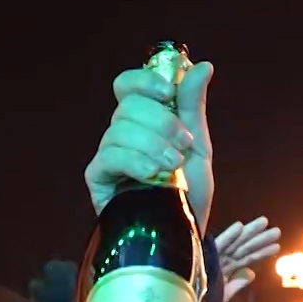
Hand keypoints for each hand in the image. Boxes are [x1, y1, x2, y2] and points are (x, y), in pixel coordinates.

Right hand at [84, 60, 213, 226]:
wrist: (185, 235)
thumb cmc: (190, 194)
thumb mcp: (198, 147)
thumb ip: (192, 107)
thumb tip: (203, 66)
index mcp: (143, 121)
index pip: (127, 86)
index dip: (144, 82)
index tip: (168, 92)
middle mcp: (122, 135)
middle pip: (127, 106)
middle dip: (161, 121)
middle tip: (184, 143)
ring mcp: (109, 157)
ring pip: (119, 130)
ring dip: (152, 144)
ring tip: (174, 166)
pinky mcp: (99, 179)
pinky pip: (110, 157)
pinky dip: (135, 161)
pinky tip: (152, 174)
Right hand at [215, 217, 282, 299]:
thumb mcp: (221, 296)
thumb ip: (236, 284)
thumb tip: (252, 273)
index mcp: (221, 270)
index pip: (244, 259)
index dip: (260, 252)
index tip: (276, 246)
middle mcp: (217, 261)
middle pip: (241, 248)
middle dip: (258, 239)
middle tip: (277, 230)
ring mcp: (211, 257)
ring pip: (234, 244)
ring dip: (250, 234)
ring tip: (266, 224)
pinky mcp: (203, 256)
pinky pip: (218, 245)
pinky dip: (230, 236)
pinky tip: (241, 227)